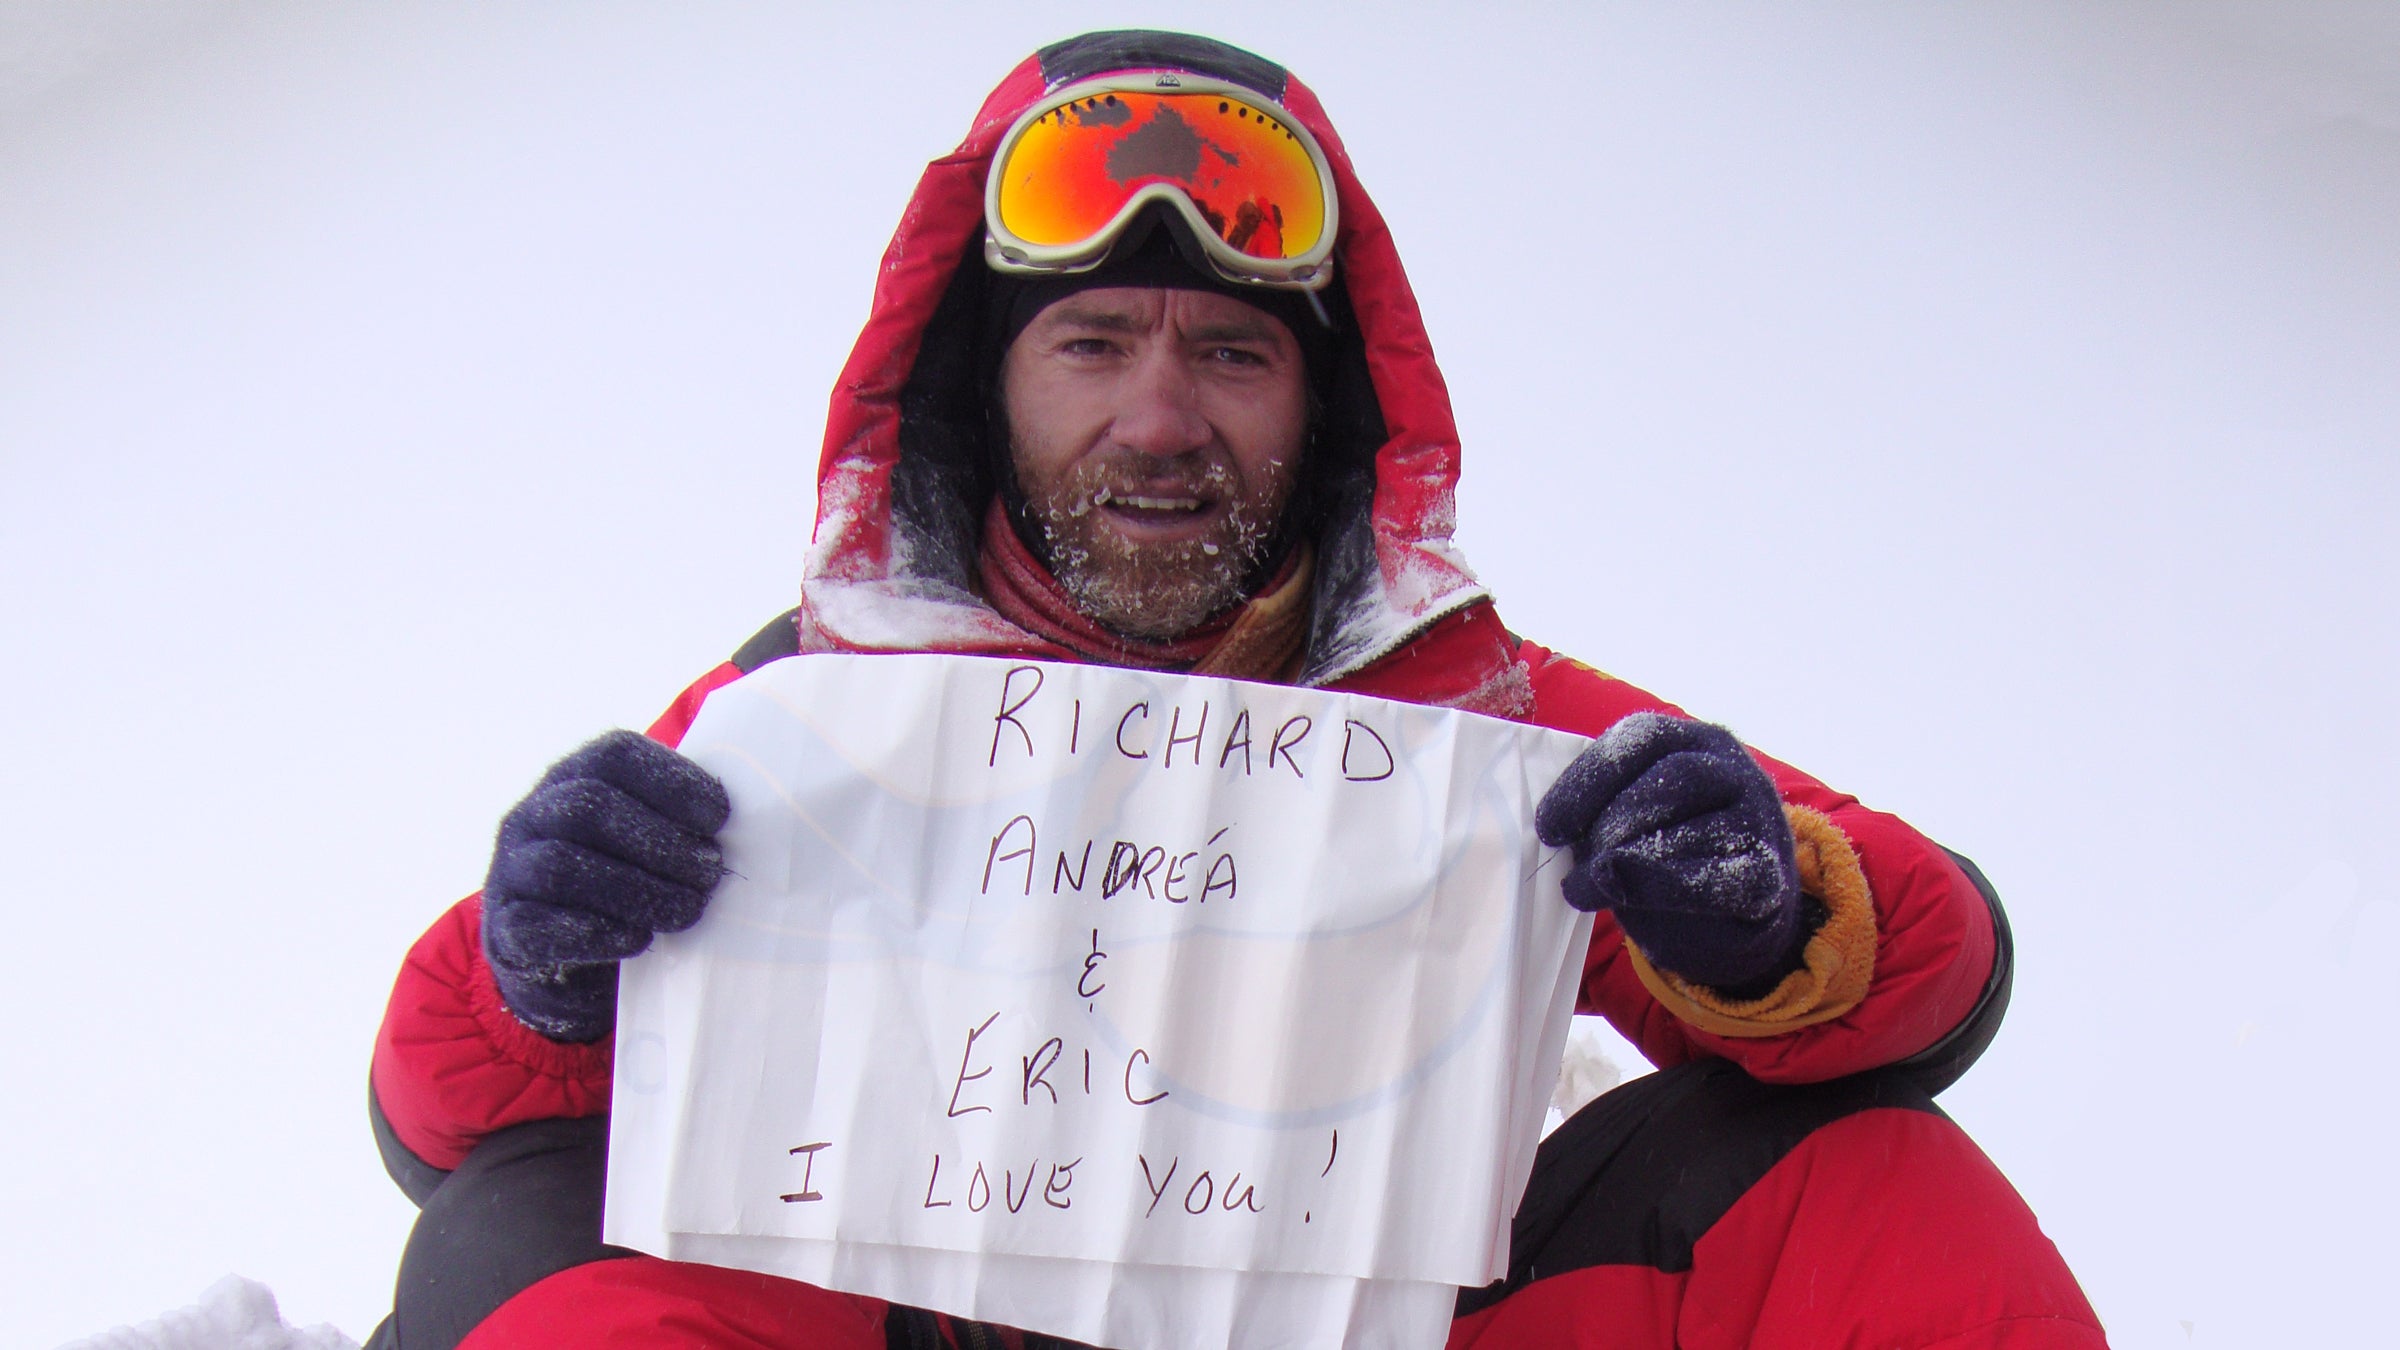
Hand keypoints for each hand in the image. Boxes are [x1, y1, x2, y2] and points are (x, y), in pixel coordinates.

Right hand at [480, 730, 731, 1041]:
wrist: (561, 960)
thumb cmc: (625, 883)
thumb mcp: (647, 840)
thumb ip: (680, 821)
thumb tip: (756, 823)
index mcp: (572, 776)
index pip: (614, 755)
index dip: (672, 782)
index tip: (721, 817)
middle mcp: (532, 815)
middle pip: (588, 807)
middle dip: (659, 842)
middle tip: (709, 873)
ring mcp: (510, 871)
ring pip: (562, 866)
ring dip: (636, 890)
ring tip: (687, 910)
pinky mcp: (505, 930)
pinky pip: (538, 926)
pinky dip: (596, 933)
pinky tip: (640, 938)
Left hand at [1535, 712, 1803, 990]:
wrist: (1731, 918)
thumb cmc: (1666, 857)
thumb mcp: (1628, 823)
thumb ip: (1601, 814)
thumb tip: (1556, 829)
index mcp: (1693, 741)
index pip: (1641, 738)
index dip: (1590, 779)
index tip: (1550, 826)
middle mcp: (1734, 769)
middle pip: (1673, 777)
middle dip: (1612, 822)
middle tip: (1574, 865)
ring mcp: (1761, 819)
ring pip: (1698, 828)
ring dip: (1630, 863)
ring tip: (1585, 890)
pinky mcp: (1771, 875)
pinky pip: (1721, 879)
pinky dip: (1665, 889)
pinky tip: (1625, 902)